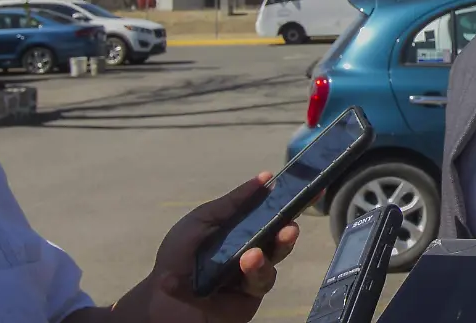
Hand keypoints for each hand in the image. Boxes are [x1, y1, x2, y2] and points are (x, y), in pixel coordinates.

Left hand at [152, 172, 300, 322]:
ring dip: (273, 250)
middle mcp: (250, 248)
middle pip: (279, 236)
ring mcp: (252, 273)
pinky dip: (256, 270)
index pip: (270, 212)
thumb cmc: (178, 257)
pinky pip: (262, 281)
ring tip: (262, 249)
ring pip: (275, 259)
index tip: (313, 190)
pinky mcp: (251, 295)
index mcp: (240, 228)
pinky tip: (244, 264)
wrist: (162, 299)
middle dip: (288, 229)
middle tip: (291, 225)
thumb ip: (233, 202)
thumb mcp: (201, 221)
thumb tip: (265, 177)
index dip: (290, 201)